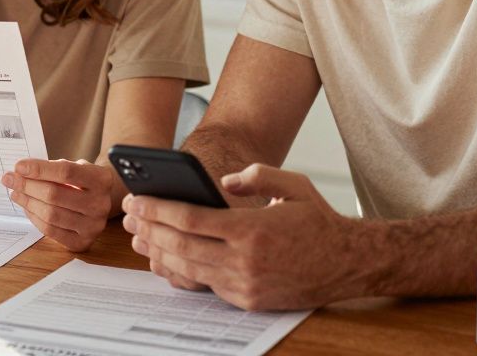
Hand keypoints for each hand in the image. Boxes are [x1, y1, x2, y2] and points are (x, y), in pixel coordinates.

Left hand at [2, 158, 113, 251]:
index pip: (66, 172)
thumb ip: (51, 168)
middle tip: (10, 179)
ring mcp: (93, 225)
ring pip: (51, 214)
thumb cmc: (81, 181)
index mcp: (101, 179)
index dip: (39, 169)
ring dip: (28, 202)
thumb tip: (20, 172)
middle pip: (55, 194)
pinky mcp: (83, 242)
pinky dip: (34, 218)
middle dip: (27, 186)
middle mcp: (101, 203)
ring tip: (16, 193)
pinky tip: (27, 207)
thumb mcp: (74, 167)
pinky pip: (51, 231)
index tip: (19, 166)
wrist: (99, 200)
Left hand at [123, 163, 364, 310]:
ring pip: (188, 269)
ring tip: (138, 236)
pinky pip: (204, 284)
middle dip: (149, 229)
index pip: (191, 220)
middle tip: (128, 216)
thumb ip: (255, 176)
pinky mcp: (247, 300)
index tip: (138, 200)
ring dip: (158, 252)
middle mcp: (245, 261)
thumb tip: (221, 184)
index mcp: (252, 229)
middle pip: (181, 246)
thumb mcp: (292, 185)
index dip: (159, 210)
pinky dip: (180, 271)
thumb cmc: (318, 221)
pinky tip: (166, 257)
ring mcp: (245, 284)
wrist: (347, 263)